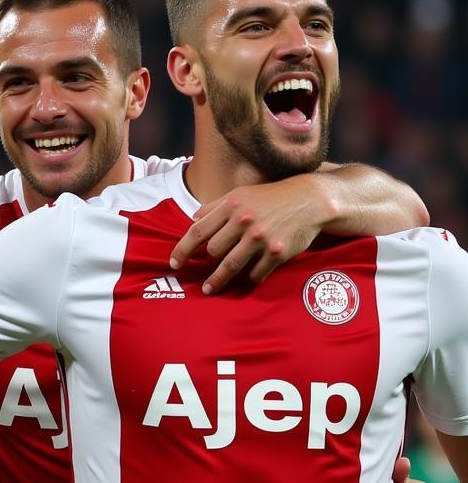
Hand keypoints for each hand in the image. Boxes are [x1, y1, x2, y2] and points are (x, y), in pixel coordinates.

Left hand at [170, 174, 332, 293]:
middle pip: (213, 251)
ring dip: (218, 280)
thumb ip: (215, 207)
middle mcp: (244, 221)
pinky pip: (256, 273)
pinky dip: (250, 278)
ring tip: (209, 289)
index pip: (197, 232)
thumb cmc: (270, 197)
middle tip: (203, 274)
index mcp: (232, 205)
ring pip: (230, 266)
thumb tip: (193, 219)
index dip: (182, 250)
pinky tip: (247, 278)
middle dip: (207, 263)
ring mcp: (261, 237)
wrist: (309, 200)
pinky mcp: (277, 252)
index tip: (174, 264)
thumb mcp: (241, 193)